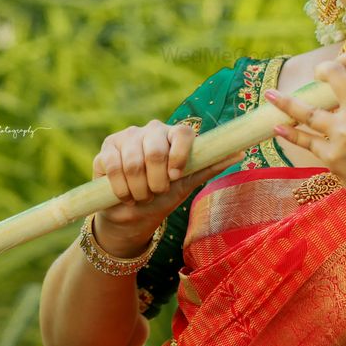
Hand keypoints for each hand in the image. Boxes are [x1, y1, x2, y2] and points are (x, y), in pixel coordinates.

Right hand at [92, 120, 243, 256]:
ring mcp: (126, 137)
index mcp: (173, 134)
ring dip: (138, 189)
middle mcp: (150, 130)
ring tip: (141, 196)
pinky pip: (113, 167)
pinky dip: (121, 188)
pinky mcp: (105, 149)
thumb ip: (209, 166)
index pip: (182, 131)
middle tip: (157, 192)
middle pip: (155, 150)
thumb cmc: (164, 195)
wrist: (132, 215)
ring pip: (133, 162)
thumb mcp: (187, 184)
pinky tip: (125, 194)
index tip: (176, 176)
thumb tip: (240, 152)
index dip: (180, 154)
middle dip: (156, 180)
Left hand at [264, 51, 345, 215]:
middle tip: (318, 76)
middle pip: (332, 75)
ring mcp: (342, 135)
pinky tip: (278, 128)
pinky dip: (290, 133)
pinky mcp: (331, 156)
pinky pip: (305, 140)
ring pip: (306, 110)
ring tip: (270, 95)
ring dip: (284, 102)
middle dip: (322, 70)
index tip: (341, 65)